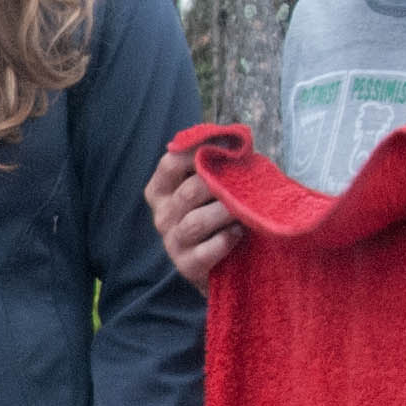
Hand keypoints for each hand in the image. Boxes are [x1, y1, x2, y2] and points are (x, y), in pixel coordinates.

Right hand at [145, 144, 243, 290]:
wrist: (228, 262)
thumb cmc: (221, 215)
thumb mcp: (215, 187)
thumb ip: (218, 164)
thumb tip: (235, 139)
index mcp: (161, 191)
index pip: (170, 163)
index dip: (197, 153)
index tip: (226, 148)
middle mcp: (161, 216)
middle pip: (187, 193)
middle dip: (219, 185)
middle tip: (244, 183)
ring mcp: (172, 243)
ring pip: (196, 222)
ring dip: (224, 213)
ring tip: (244, 209)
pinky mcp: (187, 267)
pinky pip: (205, 251)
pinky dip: (225, 240)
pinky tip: (239, 233)